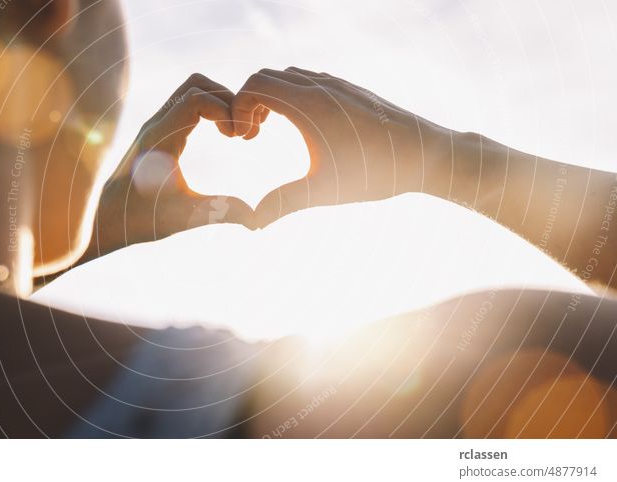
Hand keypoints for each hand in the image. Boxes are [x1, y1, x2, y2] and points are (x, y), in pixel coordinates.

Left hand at [84, 74, 258, 260]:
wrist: (106, 219)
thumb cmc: (141, 220)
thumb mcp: (184, 218)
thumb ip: (220, 213)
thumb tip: (255, 220)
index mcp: (161, 138)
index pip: (197, 98)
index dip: (224, 110)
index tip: (237, 137)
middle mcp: (156, 124)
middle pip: (196, 84)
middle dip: (226, 99)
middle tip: (240, 131)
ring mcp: (156, 125)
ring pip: (191, 89)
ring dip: (218, 101)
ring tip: (233, 132)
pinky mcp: (158, 131)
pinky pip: (187, 103)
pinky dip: (209, 109)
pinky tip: (220, 136)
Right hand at [231, 67, 452, 226]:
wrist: (426, 153)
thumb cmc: (375, 171)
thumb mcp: (324, 191)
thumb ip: (283, 203)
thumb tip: (250, 223)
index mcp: (308, 104)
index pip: (254, 86)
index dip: (237, 108)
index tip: (242, 139)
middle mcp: (321, 86)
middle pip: (267, 76)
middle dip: (249, 102)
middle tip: (251, 136)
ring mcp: (337, 85)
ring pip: (288, 76)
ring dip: (270, 97)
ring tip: (269, 131)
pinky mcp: (351, 90)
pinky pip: (309, 79)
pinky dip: (291, 94)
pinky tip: (302, 126)